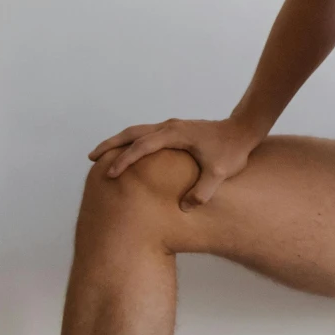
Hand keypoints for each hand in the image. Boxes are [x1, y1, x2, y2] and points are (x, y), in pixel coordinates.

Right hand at [89, 117, 262, 208]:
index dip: (125, 160)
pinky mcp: (175, 130)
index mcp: (175, 134)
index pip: (142, 147)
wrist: (243, 130)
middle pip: (132, 133)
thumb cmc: (231, 150)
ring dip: (119, 142)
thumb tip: (185, 207)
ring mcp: (171, 127)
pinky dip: (132, 142)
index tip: (111, 173)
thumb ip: (202, 191)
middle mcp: (169, 127)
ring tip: (102, 156)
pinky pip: (147, 135)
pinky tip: (128, 154)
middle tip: (91, 158)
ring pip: (138, 131)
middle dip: (110, 145)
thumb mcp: (219, 173)